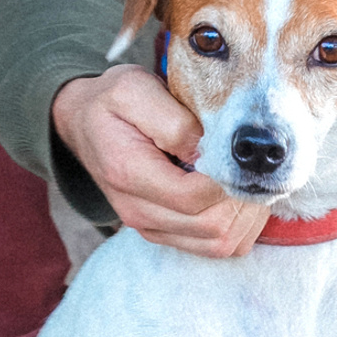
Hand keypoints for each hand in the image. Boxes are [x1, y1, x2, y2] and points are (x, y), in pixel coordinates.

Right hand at [51, 64, 268, 256]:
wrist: (84, 122)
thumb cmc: (113, 101)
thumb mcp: (134, 89)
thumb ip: (172, 120)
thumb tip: (208, 149)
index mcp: (129, 173)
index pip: (194, 197)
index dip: (227, 178)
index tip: (238, 152)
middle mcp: (137, 211)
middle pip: (212, 229)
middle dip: (243, 199)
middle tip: (252, 167)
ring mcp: (150, 227)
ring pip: (218, 245)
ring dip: (246, 217)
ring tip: (248, 180)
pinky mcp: (163, 232)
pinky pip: (214, 247)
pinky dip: (239, 227)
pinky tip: (238, 196)